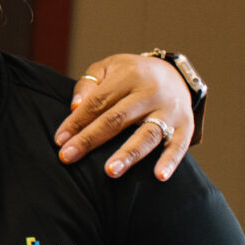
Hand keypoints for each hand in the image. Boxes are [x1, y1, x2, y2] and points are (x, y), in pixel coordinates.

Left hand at [56, 53, 196, 179]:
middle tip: (68, 157)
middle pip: (117, 119)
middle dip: (90, 139)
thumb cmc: (131, 75)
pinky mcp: (186, 126)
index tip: (59, 140)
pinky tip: (159, 176)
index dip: (77, 121)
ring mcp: (170, 110)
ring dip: (128, 154)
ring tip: (110, 171)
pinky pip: (179, 145)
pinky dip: (170, 161)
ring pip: (147, 134)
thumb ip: (89, 85)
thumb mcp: (109, 68)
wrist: (175, 74)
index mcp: (129, 76)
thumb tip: (74, 106)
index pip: (97, 102)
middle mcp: (150, 92)